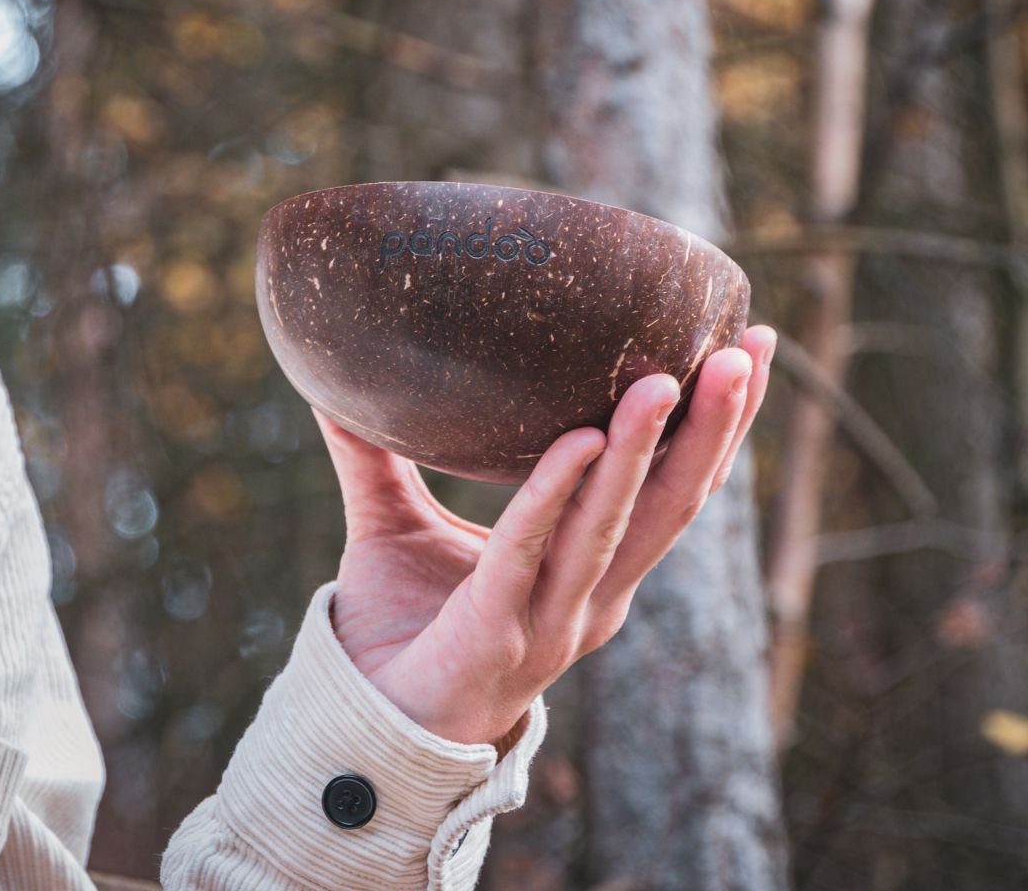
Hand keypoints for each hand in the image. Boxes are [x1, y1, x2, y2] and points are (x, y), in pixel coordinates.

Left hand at [315, 325, 775, 746]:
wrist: (359, 727)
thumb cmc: (397, 628)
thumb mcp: (396, 524)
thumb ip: (378, 454)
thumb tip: (331, 377)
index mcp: (591, 571)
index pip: (672, 491)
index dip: (716, 428)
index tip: (745, 349)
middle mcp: (592, 597)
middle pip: (671, 506)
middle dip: (716, 428)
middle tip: (745, 349)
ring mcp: (552, 621)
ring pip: (616, 528)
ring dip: (648, 452)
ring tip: (668, 380)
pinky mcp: (498, 633)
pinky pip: (531, 552)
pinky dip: (559, 495)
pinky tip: (582, 439)